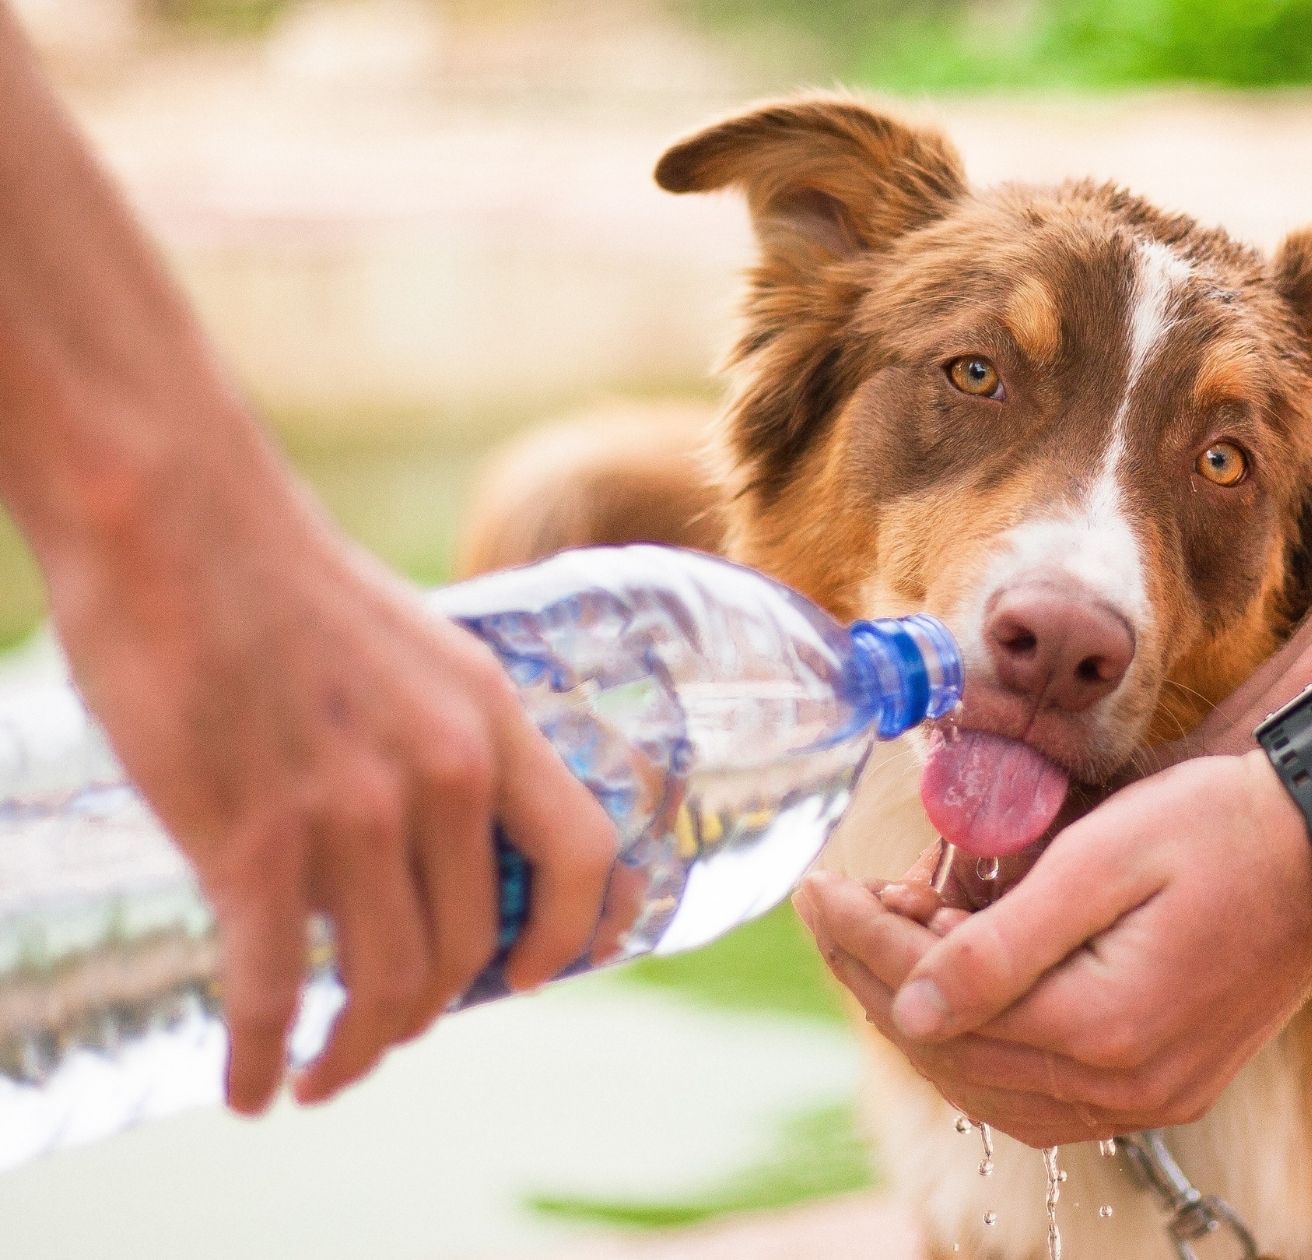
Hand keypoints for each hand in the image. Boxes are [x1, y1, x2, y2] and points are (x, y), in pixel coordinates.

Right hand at [44, 464, 624, 1113]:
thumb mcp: (415, 651)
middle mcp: (443, 774)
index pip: (583, 855)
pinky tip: (248, 1088)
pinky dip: (263, 1057)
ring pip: (384, 984)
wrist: (174, 521)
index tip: (532, 978)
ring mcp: (353, 812)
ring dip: (355, 1052)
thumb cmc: (281, 581)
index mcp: (491, 719)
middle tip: (383, 1034)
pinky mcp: (252, 841)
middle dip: (429, 1012)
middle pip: (470, 946)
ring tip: (320, 1075)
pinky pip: (275, 991)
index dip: (573, 935)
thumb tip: (433, 831)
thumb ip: (439, 738)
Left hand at [796, 751, 1311, 1147]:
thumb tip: (907, 1006)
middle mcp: (1127, 1087)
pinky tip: (961, 990)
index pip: (940, 1003)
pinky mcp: (1167, 1085)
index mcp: (1106, 1028)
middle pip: (957, 1054)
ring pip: (992, 1088)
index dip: (865, 943)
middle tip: (844, 903)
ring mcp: (1152, 1097)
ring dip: (928, 1017)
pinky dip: (987, 1047)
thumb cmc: (1223, 826)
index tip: (817, 887)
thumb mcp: (1105, 858)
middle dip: (881, 977)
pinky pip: (1044, 1094)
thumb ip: (1003, 943)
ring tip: (896, 935)